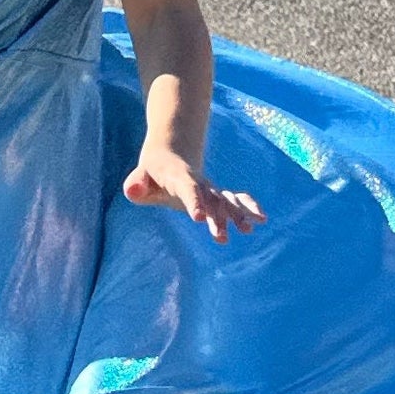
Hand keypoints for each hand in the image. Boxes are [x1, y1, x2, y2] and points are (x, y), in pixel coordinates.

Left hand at [124, 145, 266, 243]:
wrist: (171, 155)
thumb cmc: (150, 173)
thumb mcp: (139, 177)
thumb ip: (135, 184)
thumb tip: (133, 191)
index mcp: (179, 178)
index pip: (188, 189)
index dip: (194, 202)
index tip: (199, 218)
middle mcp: (199, 183)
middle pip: (211, 199)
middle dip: (218, 218)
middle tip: (222, 238)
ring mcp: (210, 189)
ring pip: (226, 200)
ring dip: (237, 214)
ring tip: (250, 228)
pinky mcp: (217, 195)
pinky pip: (236, 198)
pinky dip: (248, 206)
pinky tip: (261, 218)